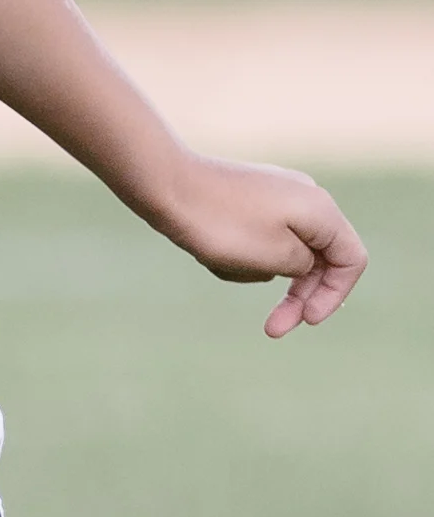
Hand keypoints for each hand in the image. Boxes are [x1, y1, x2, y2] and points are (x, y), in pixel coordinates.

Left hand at [156, 153, 367, 335]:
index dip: (335, 295)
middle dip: (297, 297)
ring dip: (258, 272)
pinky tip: (211, 253)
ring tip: (221, 262)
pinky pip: (255, 241)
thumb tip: (304, 266)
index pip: (351, 259)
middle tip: (272, 330)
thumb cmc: (220, 224)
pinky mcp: (247, 202)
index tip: (308, 321)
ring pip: (283, 253)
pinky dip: (240, 257)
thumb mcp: (274, 257)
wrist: (166, 186)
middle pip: (318, 259)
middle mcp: (305, 198)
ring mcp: (276, 197)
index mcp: (321, 209)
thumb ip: (304, 267)